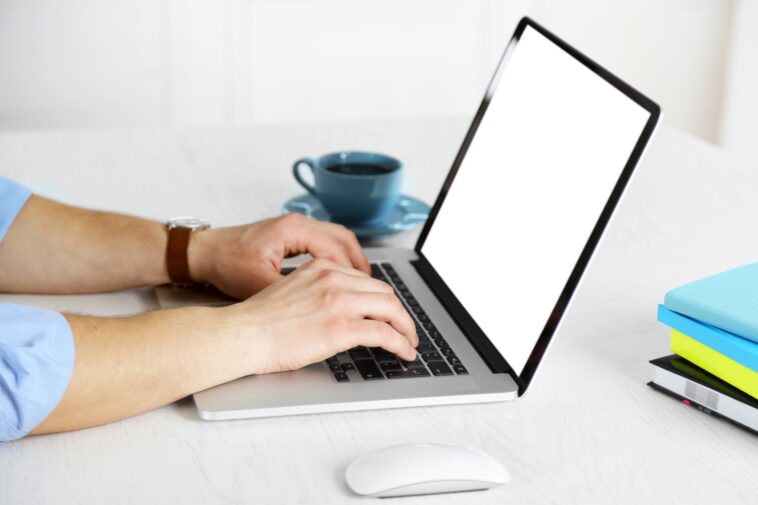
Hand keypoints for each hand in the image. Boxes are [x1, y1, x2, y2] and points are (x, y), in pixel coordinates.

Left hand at [189, 213, 369, 298]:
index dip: (355, 274)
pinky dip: (339, 259)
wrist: (203, 252)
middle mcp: (299, 223)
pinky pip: (326, 243)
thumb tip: (316, 309)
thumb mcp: (258, 283)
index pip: (338, 249)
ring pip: (338, 239)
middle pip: (345, 240)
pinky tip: (341, 278)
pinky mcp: (291, 235)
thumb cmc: (225, 264)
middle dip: (362, 267)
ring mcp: (296, 227)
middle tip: (375, 292)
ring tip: (364, 287)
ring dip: (353, 262)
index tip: (366, 295)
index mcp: (293, 230)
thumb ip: (291, 292)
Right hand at [222, 258, 417, 374]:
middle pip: (384, 292)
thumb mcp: (294, 291)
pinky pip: (384, 333)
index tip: (389, 311)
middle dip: (400, 312)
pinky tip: (404, 351)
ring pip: (390, 309)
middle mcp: (334, 278)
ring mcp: (340, 301)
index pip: (366, 280)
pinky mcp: (342, 327)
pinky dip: (400, 343)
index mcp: (322, 267)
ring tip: (409, 342)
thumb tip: (341, 309)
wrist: (243, 334)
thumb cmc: (260, 321)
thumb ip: (320, 292)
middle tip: (405, 328)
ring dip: (406, 328)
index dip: (383, 298)